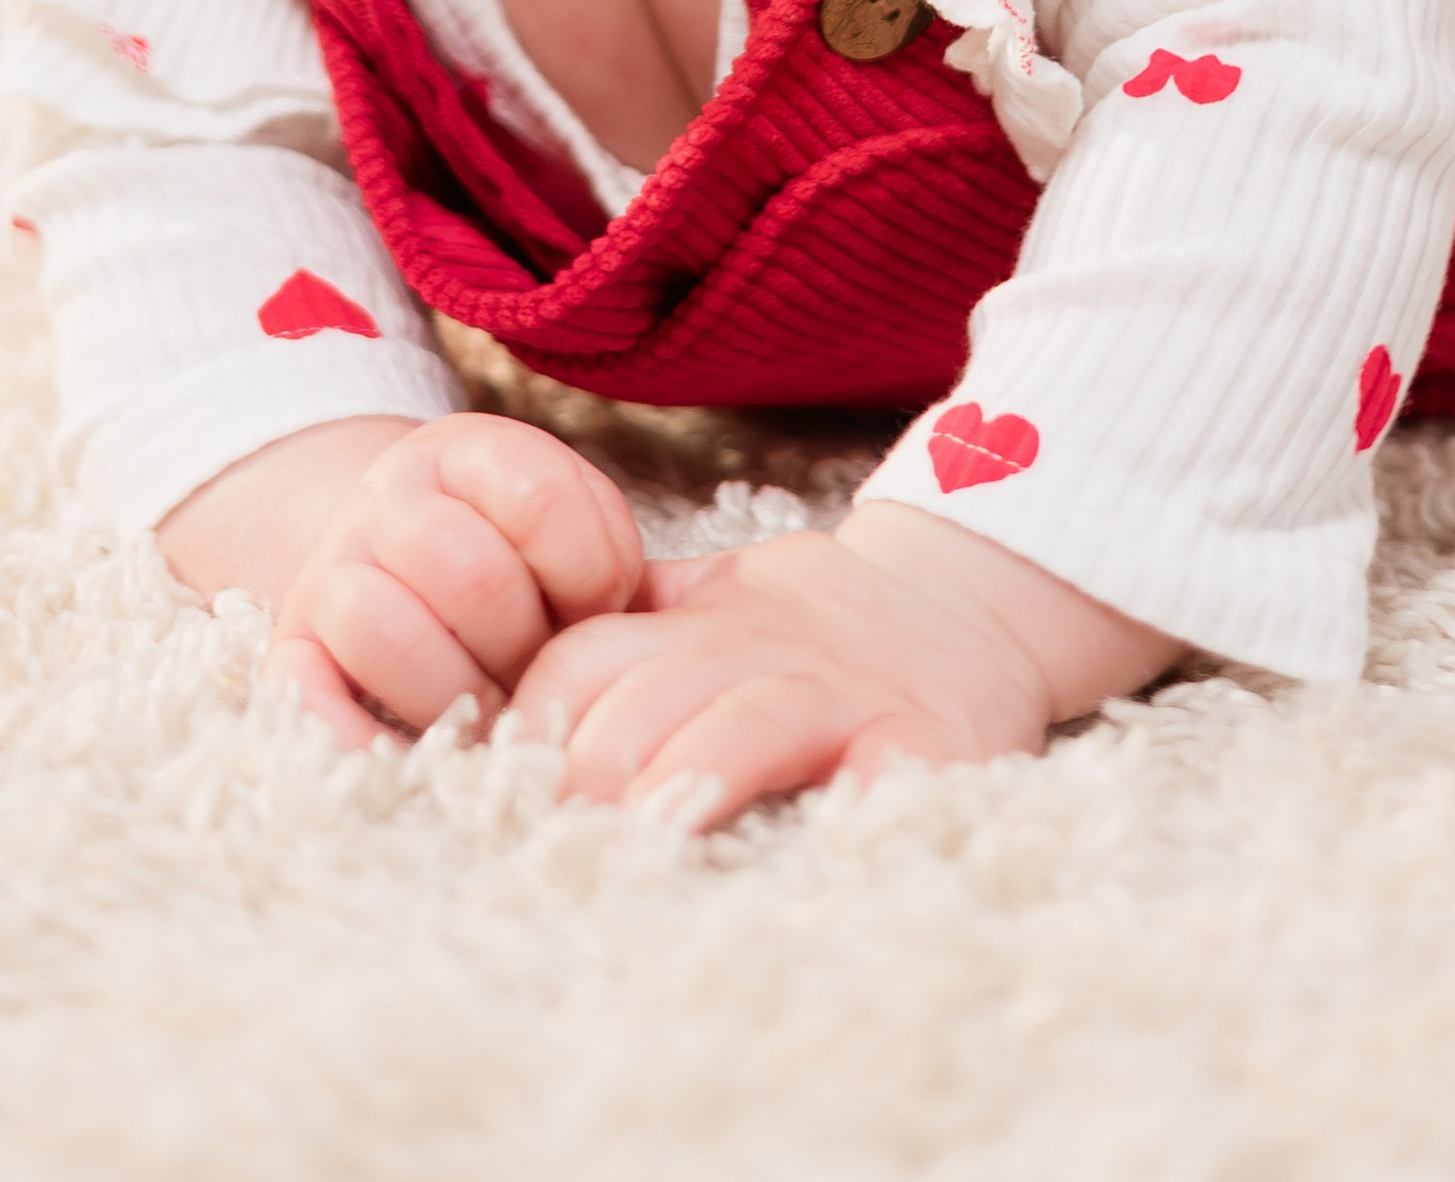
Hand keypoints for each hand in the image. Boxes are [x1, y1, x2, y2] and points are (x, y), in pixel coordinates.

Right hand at [263, 415, 645, 748]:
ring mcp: (329, 572)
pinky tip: (404, 764)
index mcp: (468, 453)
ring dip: (452, 695)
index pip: (543, 501)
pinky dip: (347, 737)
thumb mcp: (577, 529)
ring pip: (381, 626)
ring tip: (487, 719)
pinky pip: (297, 691)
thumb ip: (609, 565)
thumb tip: (617, 649)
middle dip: (523, 647)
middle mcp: (388, 499)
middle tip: (540, 680)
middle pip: (468, 573)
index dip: (590, 575)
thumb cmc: (523, 565)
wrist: (408, 564)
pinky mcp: (293, 650)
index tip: (594, 608)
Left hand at [509, 500, 1172, 829]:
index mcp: (692, 626)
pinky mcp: (927, 742)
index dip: (534, 721)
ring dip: (690, 779)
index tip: (502, 793)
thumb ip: (623, 633)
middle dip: (594, 763)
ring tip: (643, 841)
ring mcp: (843, 696)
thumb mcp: (707, 604)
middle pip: (651, 695)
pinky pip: (884, 776)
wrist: (963, 602)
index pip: (585, 656)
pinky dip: (846, 815)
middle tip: (558, 841)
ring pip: (749, 725)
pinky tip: (806, 852)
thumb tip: (491, 701)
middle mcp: (757, 652)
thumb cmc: (807, 630)